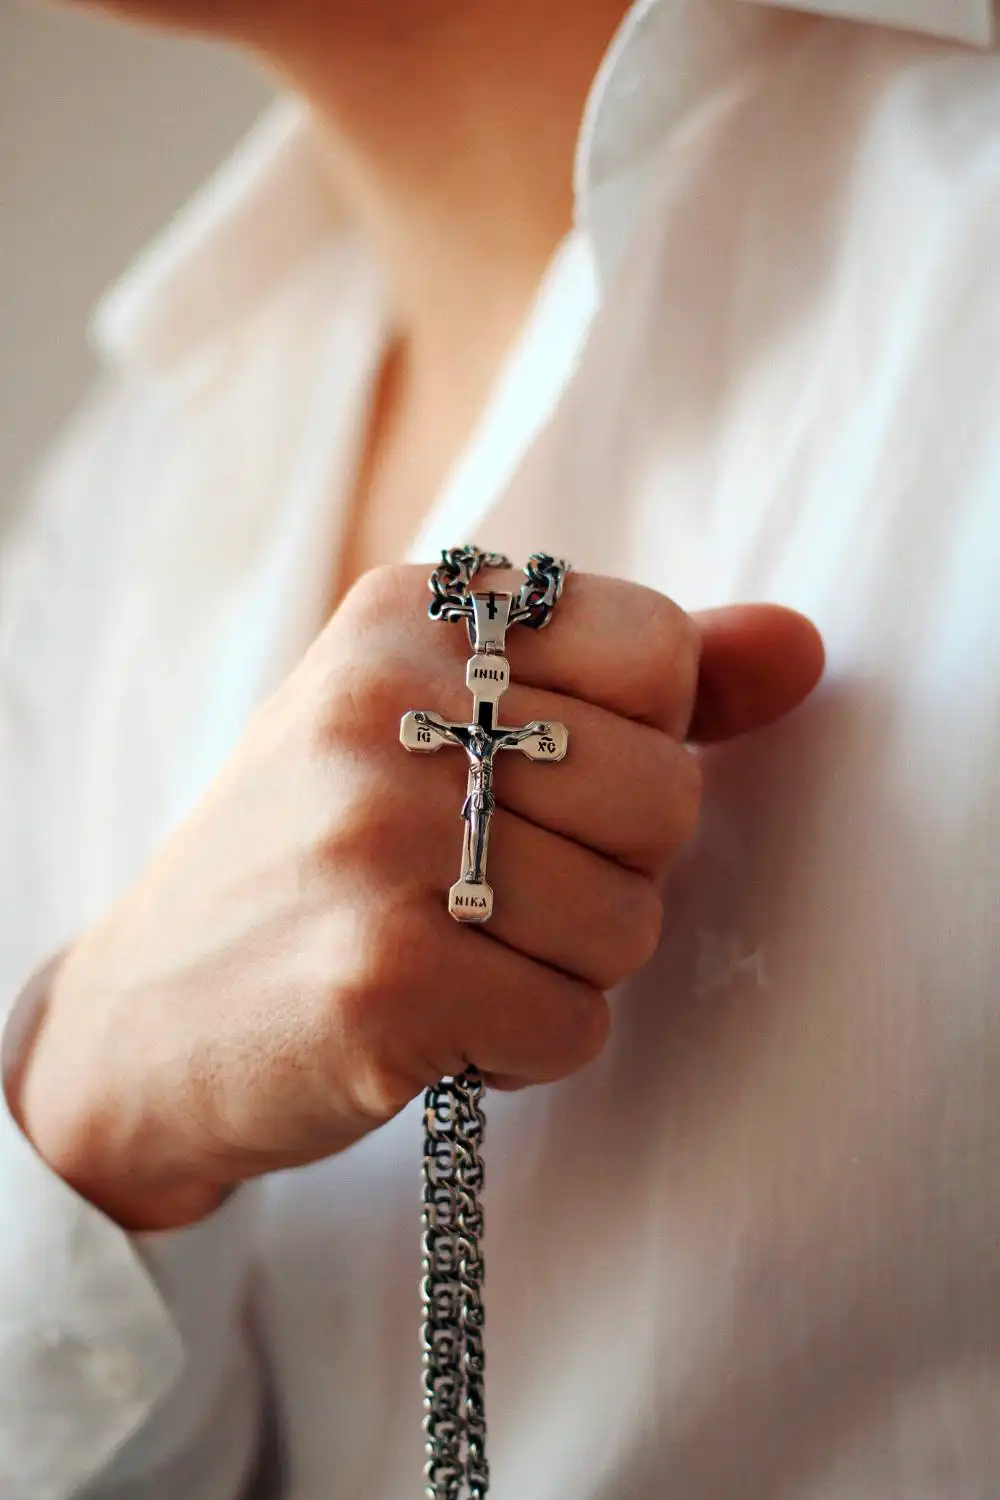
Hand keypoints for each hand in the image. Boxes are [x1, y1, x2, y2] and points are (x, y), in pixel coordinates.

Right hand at [10, 567, 823, 1229]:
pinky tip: (432, 1020)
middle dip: (610, 868)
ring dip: (565, 967)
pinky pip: (574, 1025)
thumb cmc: (318, 857)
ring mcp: (378, 842)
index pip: (658, 649)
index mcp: (409, 613)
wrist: (143, 1019)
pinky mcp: (382, 979)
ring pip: (632, 924)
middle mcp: (387, 707)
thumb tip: (802, 644)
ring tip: (453, 950)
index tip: (536, 778)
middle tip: (489, 883)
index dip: (636, 742)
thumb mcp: (440, 723)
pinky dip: (523, 1045)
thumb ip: (631, 677)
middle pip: (666, 796)